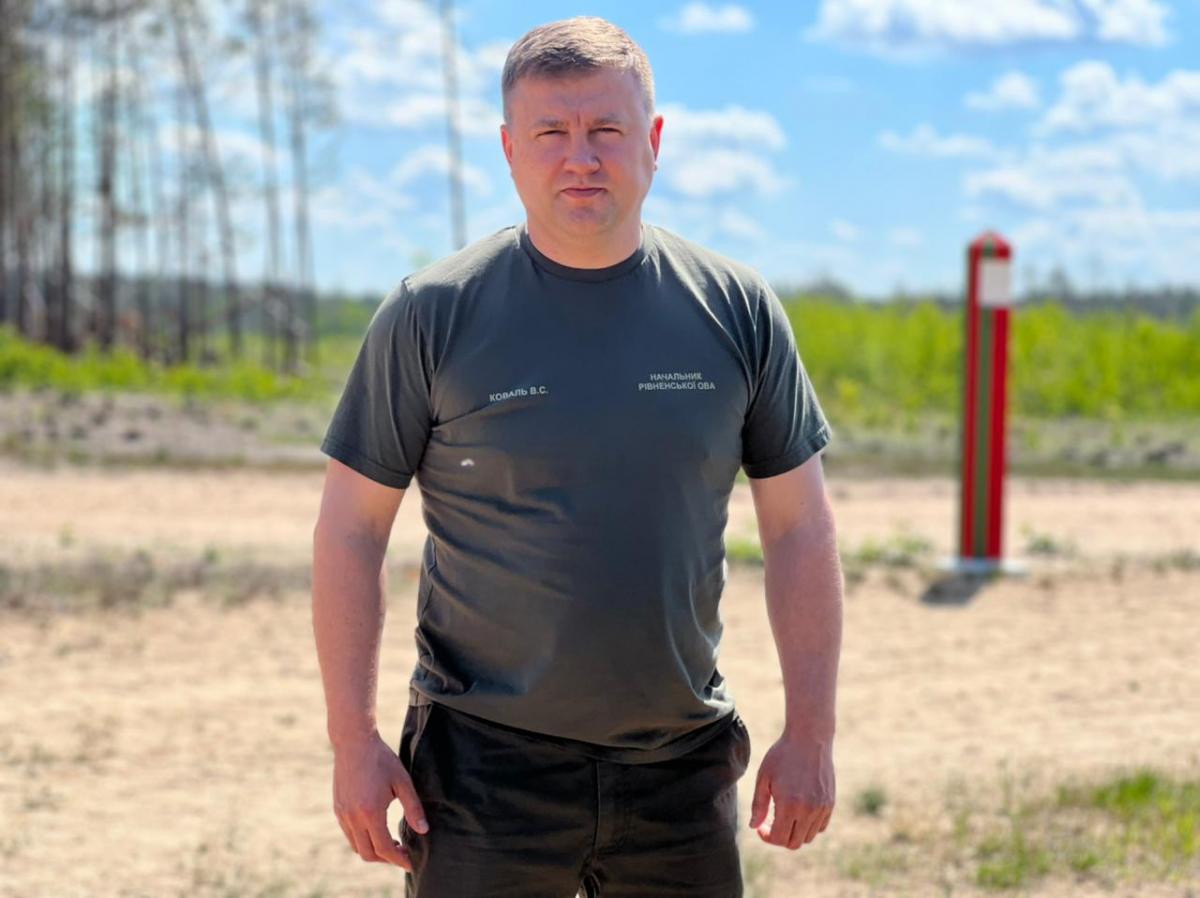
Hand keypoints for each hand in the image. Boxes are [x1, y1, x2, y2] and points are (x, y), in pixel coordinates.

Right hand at [331, 731, 428, 869]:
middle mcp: (353, 817)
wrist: (354, 743)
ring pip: (356, 846)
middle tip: (402, 853)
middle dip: (386, 859)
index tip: (410, 862)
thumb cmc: (382, 759)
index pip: (384, 848)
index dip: (398, 859)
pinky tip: (376, 830)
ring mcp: (343, 814)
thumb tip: (423, 831)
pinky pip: (349, 834)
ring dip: (373, 851)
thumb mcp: (403, 781)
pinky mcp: (338, 809)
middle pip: (368, 854)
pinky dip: (363, 840)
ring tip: (391, 843)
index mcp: (371, 812)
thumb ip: (413, 808)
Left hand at [748, 732, 834, 849]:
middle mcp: (808, 810)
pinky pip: (820, 827)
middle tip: (771, 823)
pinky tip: (799, 811)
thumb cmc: (782, 755)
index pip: (778, 838)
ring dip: (795, 833)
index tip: (761, 826)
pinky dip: (809, 826)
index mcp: (789, 804)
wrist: (810, 738)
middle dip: (780, 838)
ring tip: (785, 815)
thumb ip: (758, 805)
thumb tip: (754, 826)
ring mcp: (822, 808)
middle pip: (794, 843)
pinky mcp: (830, 803)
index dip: (766, 837)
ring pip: (808, 837)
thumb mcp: (764, 777)